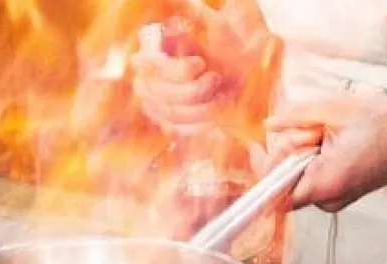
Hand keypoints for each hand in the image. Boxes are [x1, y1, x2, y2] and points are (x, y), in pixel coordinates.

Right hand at [129, 2, 260, 133]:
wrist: (241, 72)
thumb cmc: (226, 44)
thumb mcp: (211, 23)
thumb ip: (188, 10)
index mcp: (149, 52)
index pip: (147, 67)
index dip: (175, 71)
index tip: (200, 64)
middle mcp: (145, 78)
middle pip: (160, 94)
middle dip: (194, 91)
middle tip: (216, 79)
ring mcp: (154, 102)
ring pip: (170, 114)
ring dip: (201, 108)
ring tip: (221, 95)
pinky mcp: (166, 122)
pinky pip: (177, 129)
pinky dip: (200, 122)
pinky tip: (214, 108)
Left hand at [266, 91, 386, 211]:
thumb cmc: (383, 122)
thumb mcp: (334, 110)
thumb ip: (296, 118)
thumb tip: (269, 126)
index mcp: (325, 183)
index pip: (277, 195)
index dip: (268, 171)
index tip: (266, 147)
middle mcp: (330, 199)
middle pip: (286, 183)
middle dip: (291, 153)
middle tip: (315, 132)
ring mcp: (337, 200)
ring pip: (301, 180)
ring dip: (305, 155)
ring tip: (331, 136)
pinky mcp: (343, 194)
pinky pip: (315, 179)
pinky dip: (317, 160)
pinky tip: (336, 144)